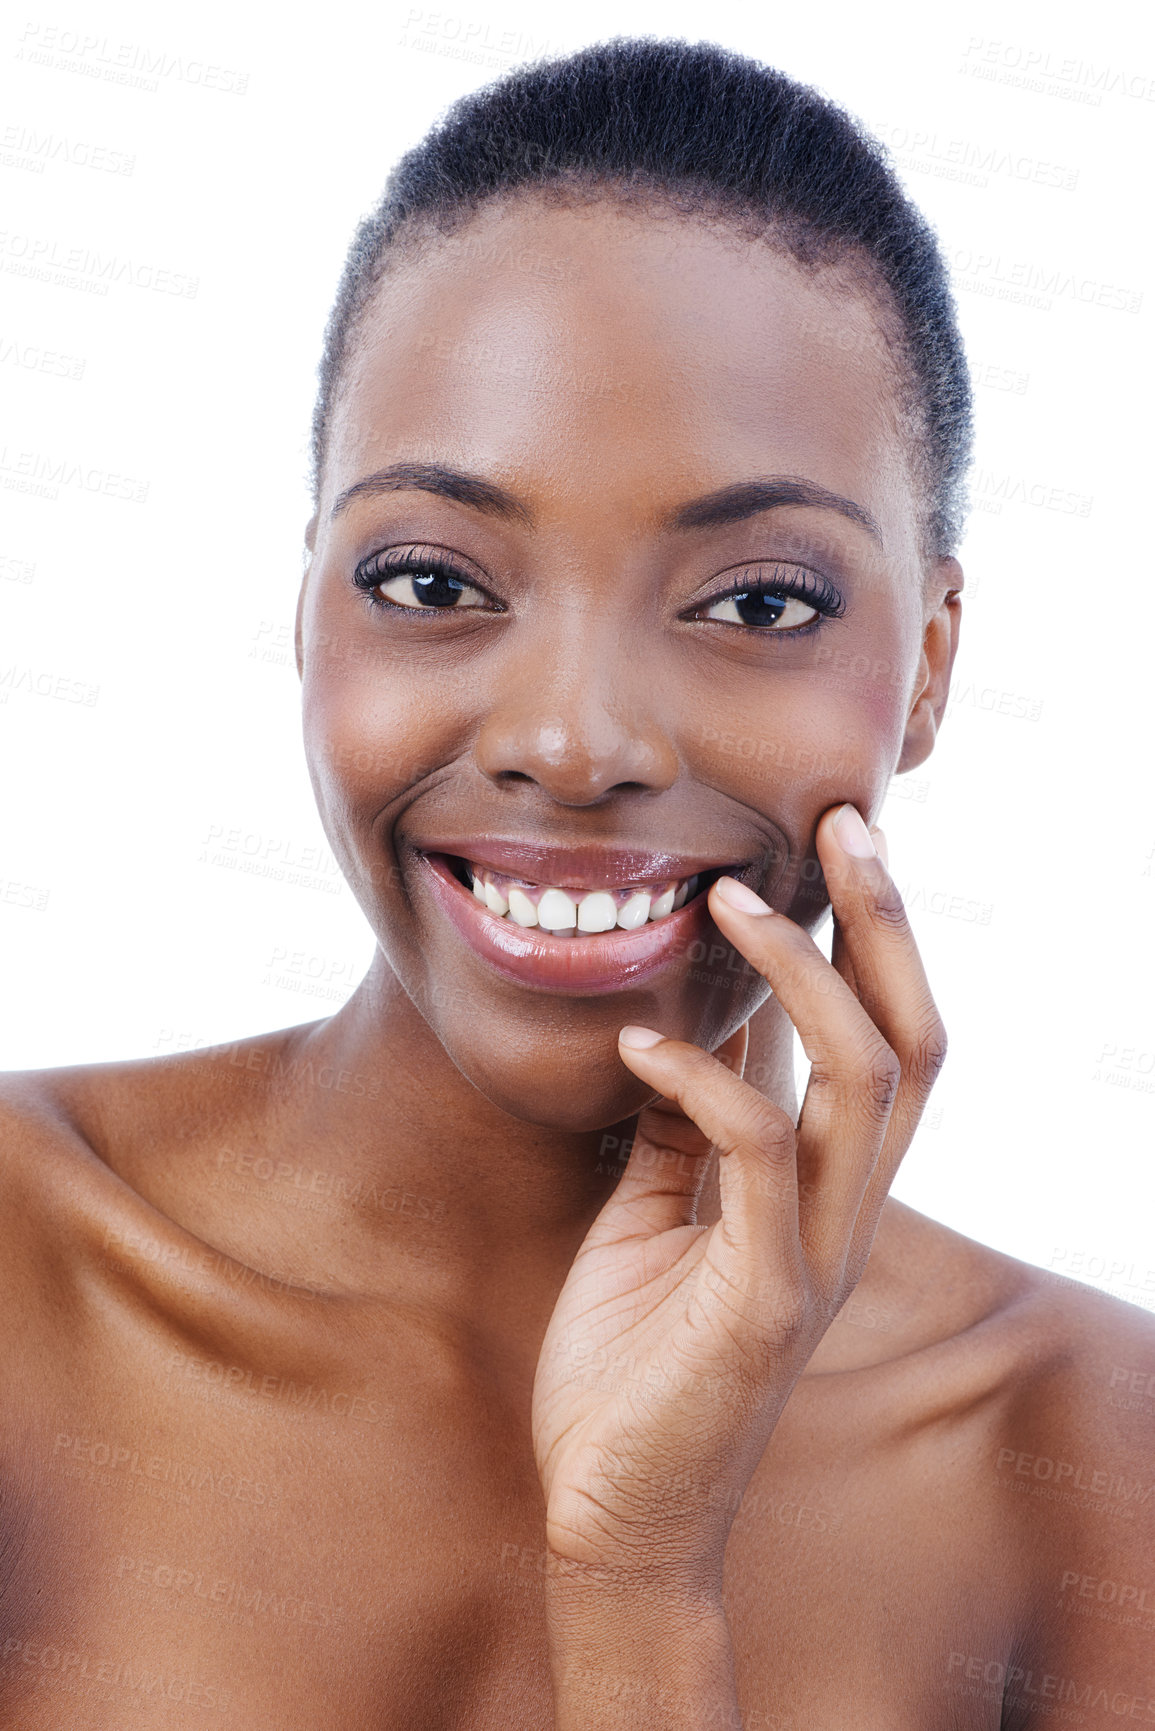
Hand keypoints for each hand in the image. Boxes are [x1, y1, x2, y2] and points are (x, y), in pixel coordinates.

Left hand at [531, 803, 946, 1589]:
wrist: (611, 1515)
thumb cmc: (629, 1366)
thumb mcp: (655, 1216)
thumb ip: (685, 1130)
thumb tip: (684, 1032)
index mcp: (823, 1191)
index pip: (883, 1039)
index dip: (871, 937)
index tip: (830, 841)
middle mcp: (843, 1214)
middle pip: (913, 1041)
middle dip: (883, 924)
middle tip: (841, 823)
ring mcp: (812, 1257)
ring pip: (864, 1083)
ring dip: (802, 978)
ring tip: (732, 902)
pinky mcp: (760, 1301)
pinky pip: (757, 1159)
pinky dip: (703, 1083)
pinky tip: (637, 1042)